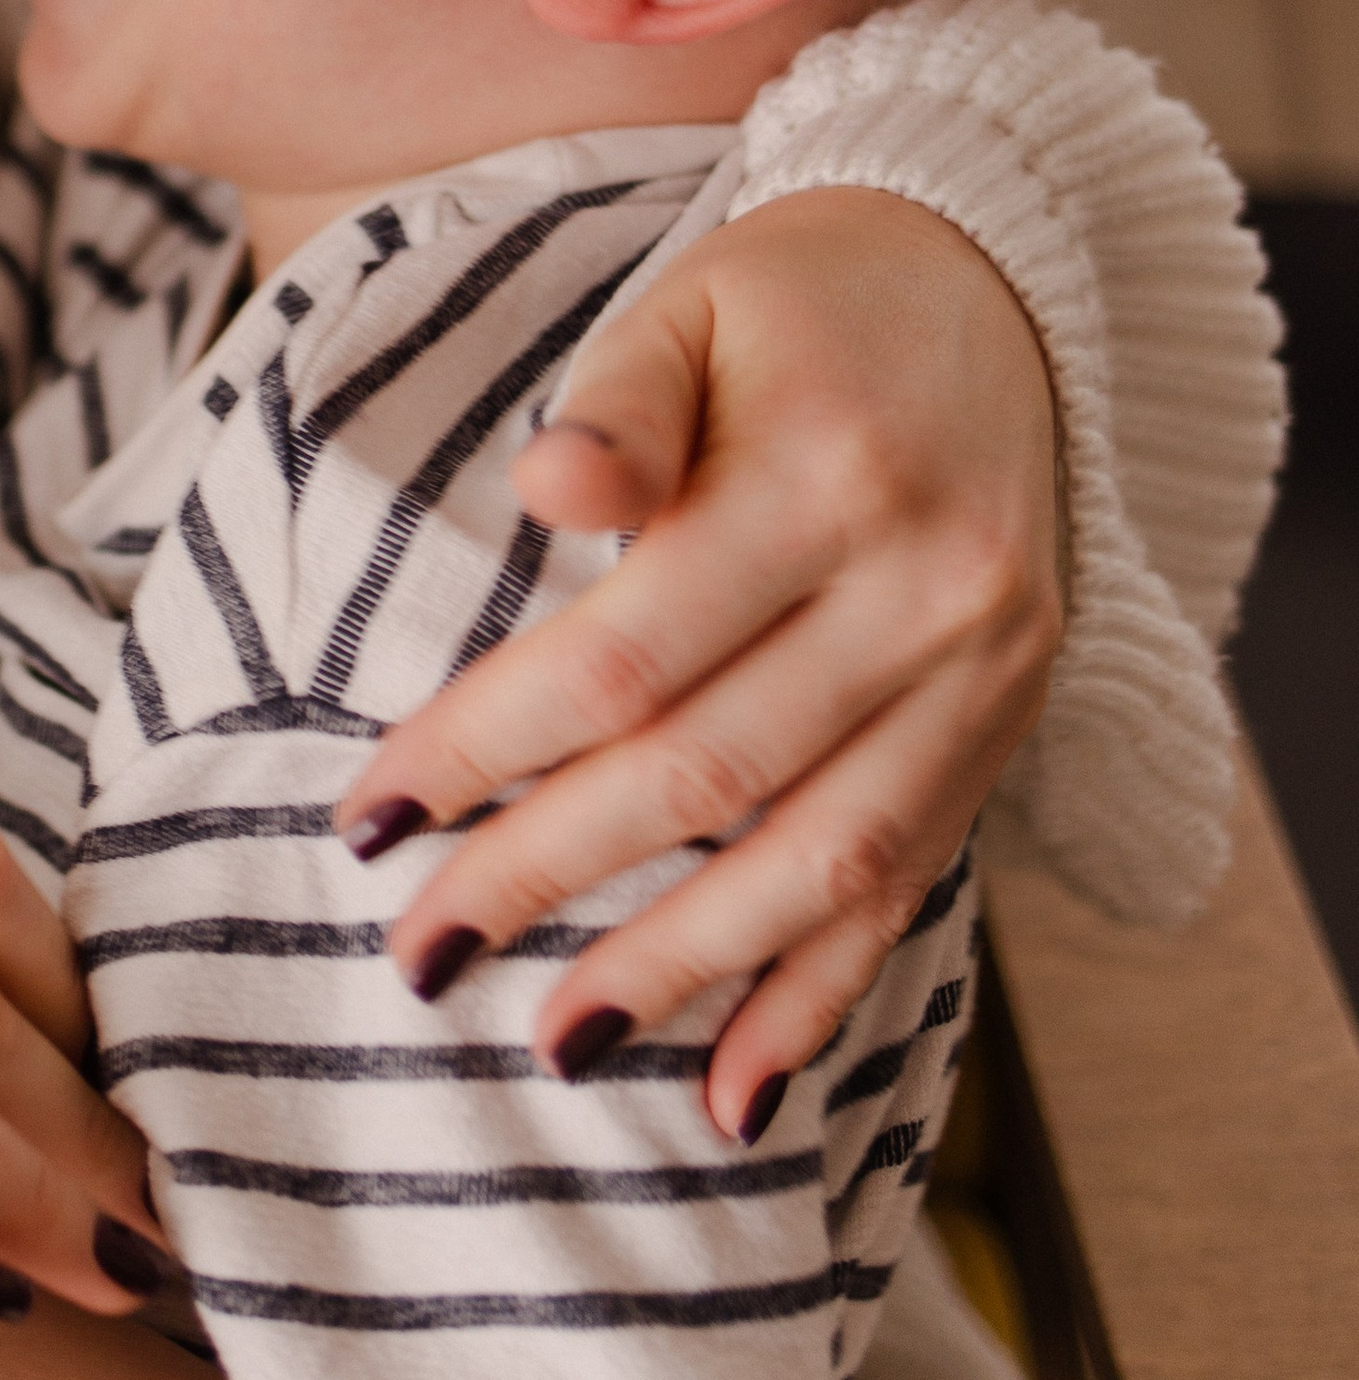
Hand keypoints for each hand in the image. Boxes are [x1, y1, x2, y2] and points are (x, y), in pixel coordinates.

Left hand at [332, 191, 1059, 1140]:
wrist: (993, 284)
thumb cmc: (795, 303)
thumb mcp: (689, 307)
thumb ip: (617, 404)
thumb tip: (547, 491)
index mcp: (827, 472)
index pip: (626, 651)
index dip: (488, 743)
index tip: (370, 816)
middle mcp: (924, 585)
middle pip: (709, 771)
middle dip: (549, 876)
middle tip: (419, 957)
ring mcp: (982, 669)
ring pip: (821, 861)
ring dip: (682, 969)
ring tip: (557, 1044)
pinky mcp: (1009, 723)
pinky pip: (911, 886)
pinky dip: (822, 998)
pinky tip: (736, 1095)